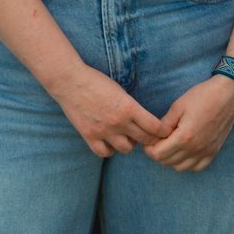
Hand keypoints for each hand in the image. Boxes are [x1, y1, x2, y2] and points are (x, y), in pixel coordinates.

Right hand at [48, 64, 166, 158]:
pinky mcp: (89, 136)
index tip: (163, 131)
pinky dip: (110, 149)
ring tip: (127, 136)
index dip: (162, 131)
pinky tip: (110, 142)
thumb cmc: (96, 81)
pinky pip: (105, 153)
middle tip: (149, 135)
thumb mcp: (120, 90)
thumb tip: (145, 121)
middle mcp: (118, 122)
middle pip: (144, 139)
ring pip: (127, 149)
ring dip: (130, 143)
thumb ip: (132, 107)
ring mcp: (103, 131)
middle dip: (150, 138)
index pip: (155, 127)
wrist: (70, 81)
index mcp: (129, 107)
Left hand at [146, 76, 233, 171]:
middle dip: (158, 153)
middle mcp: (195, 149)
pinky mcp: (214, 152)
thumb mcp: (178, 106)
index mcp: (184, 137)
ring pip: (181, 168)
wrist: (228, 94)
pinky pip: (196, 167)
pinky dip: (187, 163)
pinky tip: (184, 151)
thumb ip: (164, 124)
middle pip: (167, 162)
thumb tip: (154, 135)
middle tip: (157, 141)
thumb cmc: (202, 96)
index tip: (148, 140)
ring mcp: (206, 152)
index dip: (149, 149)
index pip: (158, 155)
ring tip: (170, 145)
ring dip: (171, 159)